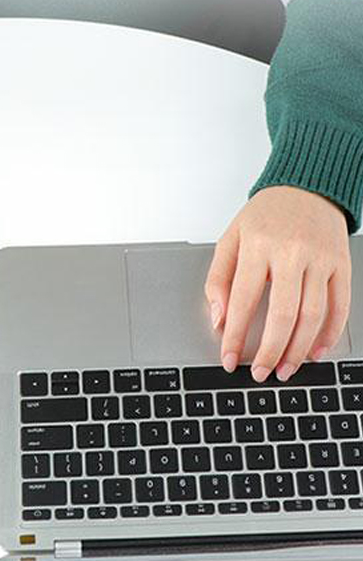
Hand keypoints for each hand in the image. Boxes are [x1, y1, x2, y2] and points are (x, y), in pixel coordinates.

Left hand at [204, 185, 350, 381]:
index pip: (243, 300)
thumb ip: (218, 279)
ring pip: (313, 315)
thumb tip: (219, 319)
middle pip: (282, 314)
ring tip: (285, 368)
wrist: (305, 187)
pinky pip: (340, 307)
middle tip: (260, 373)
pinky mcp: (341, 264)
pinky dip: (329, 334)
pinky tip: (316, 351)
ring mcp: (320, 259)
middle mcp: (290, 252)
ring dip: (299, 349)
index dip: (235, 335)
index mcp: (256, 245)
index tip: (228, 359)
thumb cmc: (263, 217)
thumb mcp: (230, 239)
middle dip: (269, 351)